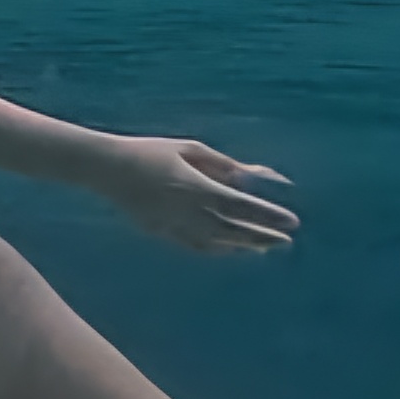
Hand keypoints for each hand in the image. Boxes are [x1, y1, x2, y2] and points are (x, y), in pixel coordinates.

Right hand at [99, 136, 298, 257]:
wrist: (108, 169)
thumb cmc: (151, 151)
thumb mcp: (190, 149)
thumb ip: (223, 164)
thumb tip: (251, 175)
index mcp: (198, 187)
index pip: (243, 206)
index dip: (269, 216)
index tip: (291, 222)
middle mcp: (190, 211)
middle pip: (235, 230)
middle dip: (263, 236)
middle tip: (287, 241)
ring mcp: (175, 226)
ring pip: (218, 243)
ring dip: (243, 246)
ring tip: (265, 248)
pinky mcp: (162, 233)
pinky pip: (196, 246)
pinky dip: (218, 249)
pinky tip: (231, 249)